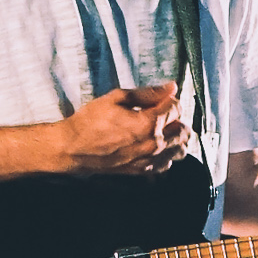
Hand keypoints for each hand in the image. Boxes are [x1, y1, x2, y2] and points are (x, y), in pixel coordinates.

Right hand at [54, 83, 188, 176]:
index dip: (169, 100)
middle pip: (184, 130)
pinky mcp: (142, 170)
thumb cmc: (90, 121)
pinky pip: (167, 164)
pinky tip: (155, 146)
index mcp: (149, 123)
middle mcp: (154, 144)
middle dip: (177, 119)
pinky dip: (167, 154)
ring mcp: (149, 159)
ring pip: (180, 150)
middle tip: (163, 113)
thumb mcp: (117, 97)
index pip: (176, 108)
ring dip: (176, 138)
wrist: (73, 148)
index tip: (160, 98)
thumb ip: (148, 93)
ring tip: (163, 130)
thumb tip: (171, 87)